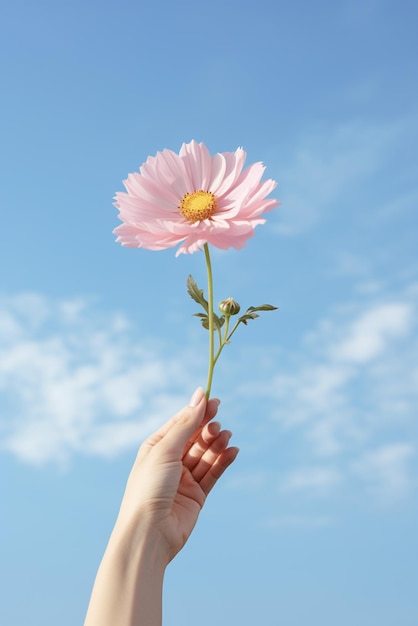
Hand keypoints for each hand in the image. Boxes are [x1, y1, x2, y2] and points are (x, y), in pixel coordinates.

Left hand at [114, 387, 238, 562]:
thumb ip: (186, 424)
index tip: (214, 400)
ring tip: (227, 437)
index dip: (197, 411)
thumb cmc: (150, 488)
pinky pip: (213, 473)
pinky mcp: (197, 495)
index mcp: (156, 447)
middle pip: (195, 438)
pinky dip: (224, 461)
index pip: (180, 423)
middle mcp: (170, 461)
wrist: (149, 533)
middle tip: (218, 425)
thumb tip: (199, 395)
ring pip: (206, 455)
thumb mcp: (166, 450)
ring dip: (217, 444)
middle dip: (208, 429)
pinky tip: (233, 451)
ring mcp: (184, 479)